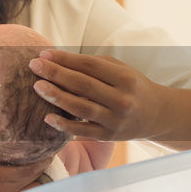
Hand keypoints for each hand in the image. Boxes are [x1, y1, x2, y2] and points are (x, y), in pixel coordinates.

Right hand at [0, 112, 50, 191]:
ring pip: (30, 186)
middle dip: (41, 160)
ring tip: (34, 159)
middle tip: (44, 145)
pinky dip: (26, 186)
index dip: (41, 152)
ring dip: (35, 174)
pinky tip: (18, 178)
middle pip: (34, 173)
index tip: (45, 139)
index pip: (29, 163)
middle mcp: (2, 189)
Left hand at [28, 50, 169, 141]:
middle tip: (33, 66)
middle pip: (83, 85)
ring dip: (57, 97)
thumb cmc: (131, 87)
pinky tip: (46, 118)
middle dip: (56, 74)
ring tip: (37, 87)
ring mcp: (115, 120)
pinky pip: (83, 132)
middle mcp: (122, 99)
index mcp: (125, 78)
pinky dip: (64, 126)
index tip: (44, 54)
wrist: (157, 115)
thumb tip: (58, 58)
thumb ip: (93, 64)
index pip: (90, 66)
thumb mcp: (120, 70)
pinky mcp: (109, 137)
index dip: (65, 59)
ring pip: (81, 108)